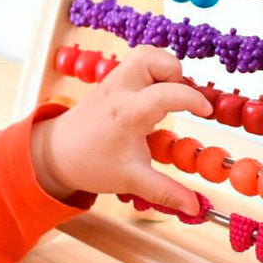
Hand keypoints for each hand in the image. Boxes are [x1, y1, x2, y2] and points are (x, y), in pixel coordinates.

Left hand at [30, 46, 211, 214]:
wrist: (57, 152)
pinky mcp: (112, 78)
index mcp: (128, 112)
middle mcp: (121, 88)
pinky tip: (154, 96)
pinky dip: (153, 72)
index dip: (193, 100)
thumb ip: (166, 192)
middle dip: (176, 74)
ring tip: (168, 96)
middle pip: (155, 58)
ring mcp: (114, 79)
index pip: (168, 92)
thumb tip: (197, 208)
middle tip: (180, 99)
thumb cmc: (93, 164)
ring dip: (165, 69)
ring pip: (147, 54)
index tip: (206, 113)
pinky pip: (139, 62)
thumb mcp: (132, 180)